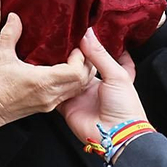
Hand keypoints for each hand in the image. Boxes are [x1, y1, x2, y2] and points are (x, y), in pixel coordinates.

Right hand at [0, 15, 91, 133]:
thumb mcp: (0, 56)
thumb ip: (10, 34)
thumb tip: (15, 16)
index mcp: (42, 81)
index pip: (75, 70)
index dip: (81, 57)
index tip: (76, 44)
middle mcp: (50, 94)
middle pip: (82, 80)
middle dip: (86, 64)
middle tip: (81, 49)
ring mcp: (50, 102)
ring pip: (78, 88)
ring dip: (82, 74)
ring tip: (77, 59)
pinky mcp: (47, 107)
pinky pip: (68, 94)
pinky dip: (73, 83)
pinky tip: (66, 73)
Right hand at [57, 28, 144, 145]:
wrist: (115, 135)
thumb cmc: (125, 107)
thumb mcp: (116, 75)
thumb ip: (100, 55)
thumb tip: (87, 33)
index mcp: (111, 76)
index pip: (107, 57)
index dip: (102, 45)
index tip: (92, 31)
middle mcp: (95, 84)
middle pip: (82, 65)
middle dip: (74, 53)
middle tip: (64, 36)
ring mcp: (80, 94)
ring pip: (67, 75)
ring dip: (60, 65)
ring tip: (50, 49)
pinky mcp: (67, 104)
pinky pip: (55, 91)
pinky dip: (49, 82)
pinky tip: (42, 70)